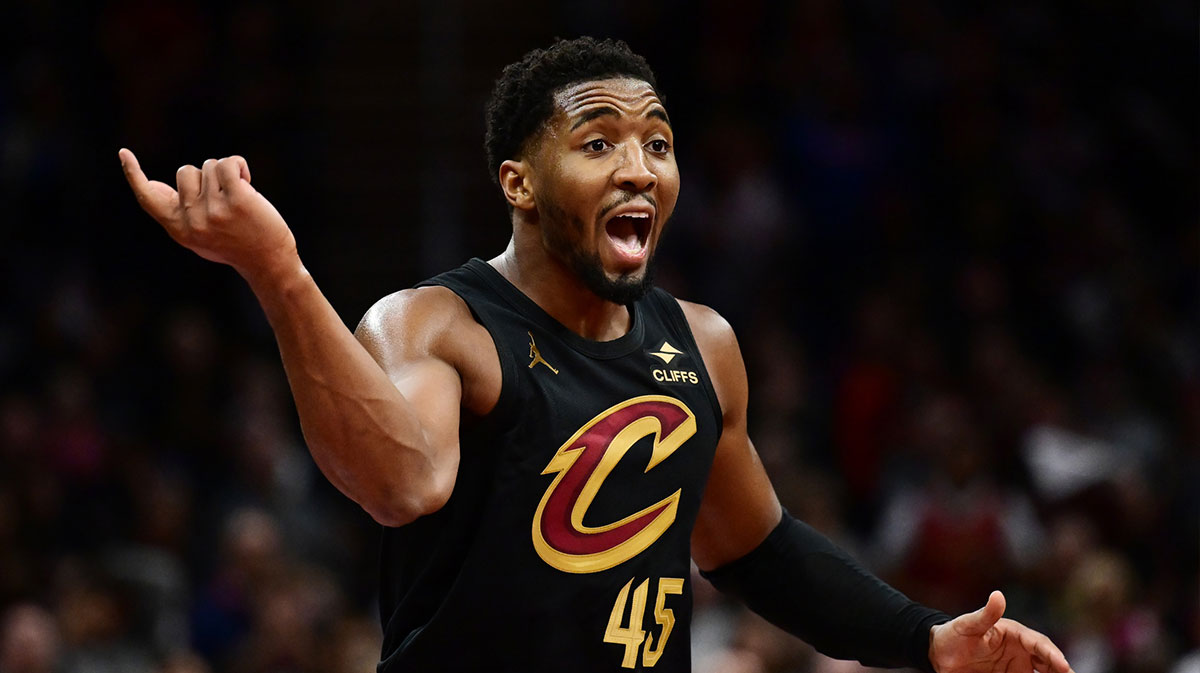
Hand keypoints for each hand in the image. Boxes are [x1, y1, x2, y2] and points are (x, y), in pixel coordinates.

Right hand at [118, 149, 298, 282]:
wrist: (268, 262)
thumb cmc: (237, 245)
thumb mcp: (201, 235)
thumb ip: (181, 213)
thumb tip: (159, 186)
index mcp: (179, 229)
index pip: (148, 199)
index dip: (134, 174)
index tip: (124, 153)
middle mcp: (192, 221)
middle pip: (186, 172)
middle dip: (207, 177)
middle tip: (226, 200)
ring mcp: (213, 210)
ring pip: (209, 166)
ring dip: (227, 174)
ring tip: (240, 197)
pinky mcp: (236, 200)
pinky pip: (228, 164)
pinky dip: (239, 166)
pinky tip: (248, 182)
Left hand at [929, 591, 1072, 672]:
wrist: (939, 654)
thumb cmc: (953, 635)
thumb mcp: (967, 624)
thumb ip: (985, 614)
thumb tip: (998, 595)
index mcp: (1014, 633)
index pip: (1038, 643)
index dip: (1051, 654)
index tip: (1062, 665)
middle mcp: (1020, 650)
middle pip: (1046, 660)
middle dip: (1060, 669)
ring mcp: (1016, 666)